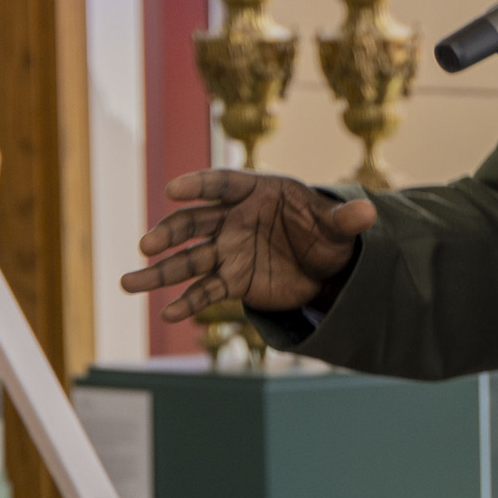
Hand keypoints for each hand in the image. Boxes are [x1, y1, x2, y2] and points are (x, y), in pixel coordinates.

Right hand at [121, 168, 378, 325]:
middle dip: (170, 233)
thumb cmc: (327, 232)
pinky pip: (206, 290)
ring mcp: (229, 251)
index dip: (198, 186)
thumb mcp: (339, 227)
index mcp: (256, 193)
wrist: (327, 264)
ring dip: (159, 271)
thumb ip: (347, 221)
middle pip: (195, 223)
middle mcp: (233, 220)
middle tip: (146, 244)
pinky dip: (188, 302)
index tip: (173, 190)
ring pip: (189, 259)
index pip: (222, 185)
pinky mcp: (233, 281)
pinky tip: (167, 312)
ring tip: (127, 283)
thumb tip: (369, 212)